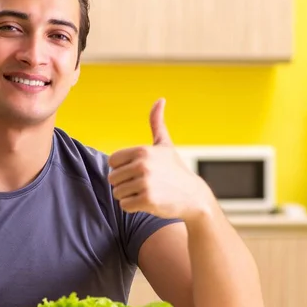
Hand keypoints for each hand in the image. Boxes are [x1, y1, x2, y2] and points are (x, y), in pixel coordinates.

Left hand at [107, 98, 214, 220]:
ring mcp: (144, 183)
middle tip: (143, 184)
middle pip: (112, 178)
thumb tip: (160, 100)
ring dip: (129, 196)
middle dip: (124, 184)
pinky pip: (124, 206)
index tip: (138, 171)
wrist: (194, 197)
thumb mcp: (165, 145)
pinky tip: (149, 202)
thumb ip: (157, 123)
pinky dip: (133, 207)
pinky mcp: (147, 200)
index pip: (112, 162)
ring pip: (117, 193)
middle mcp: (142, 165)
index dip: (122, 168)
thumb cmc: (175, 170)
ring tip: (147, 192)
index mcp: (142, 151)